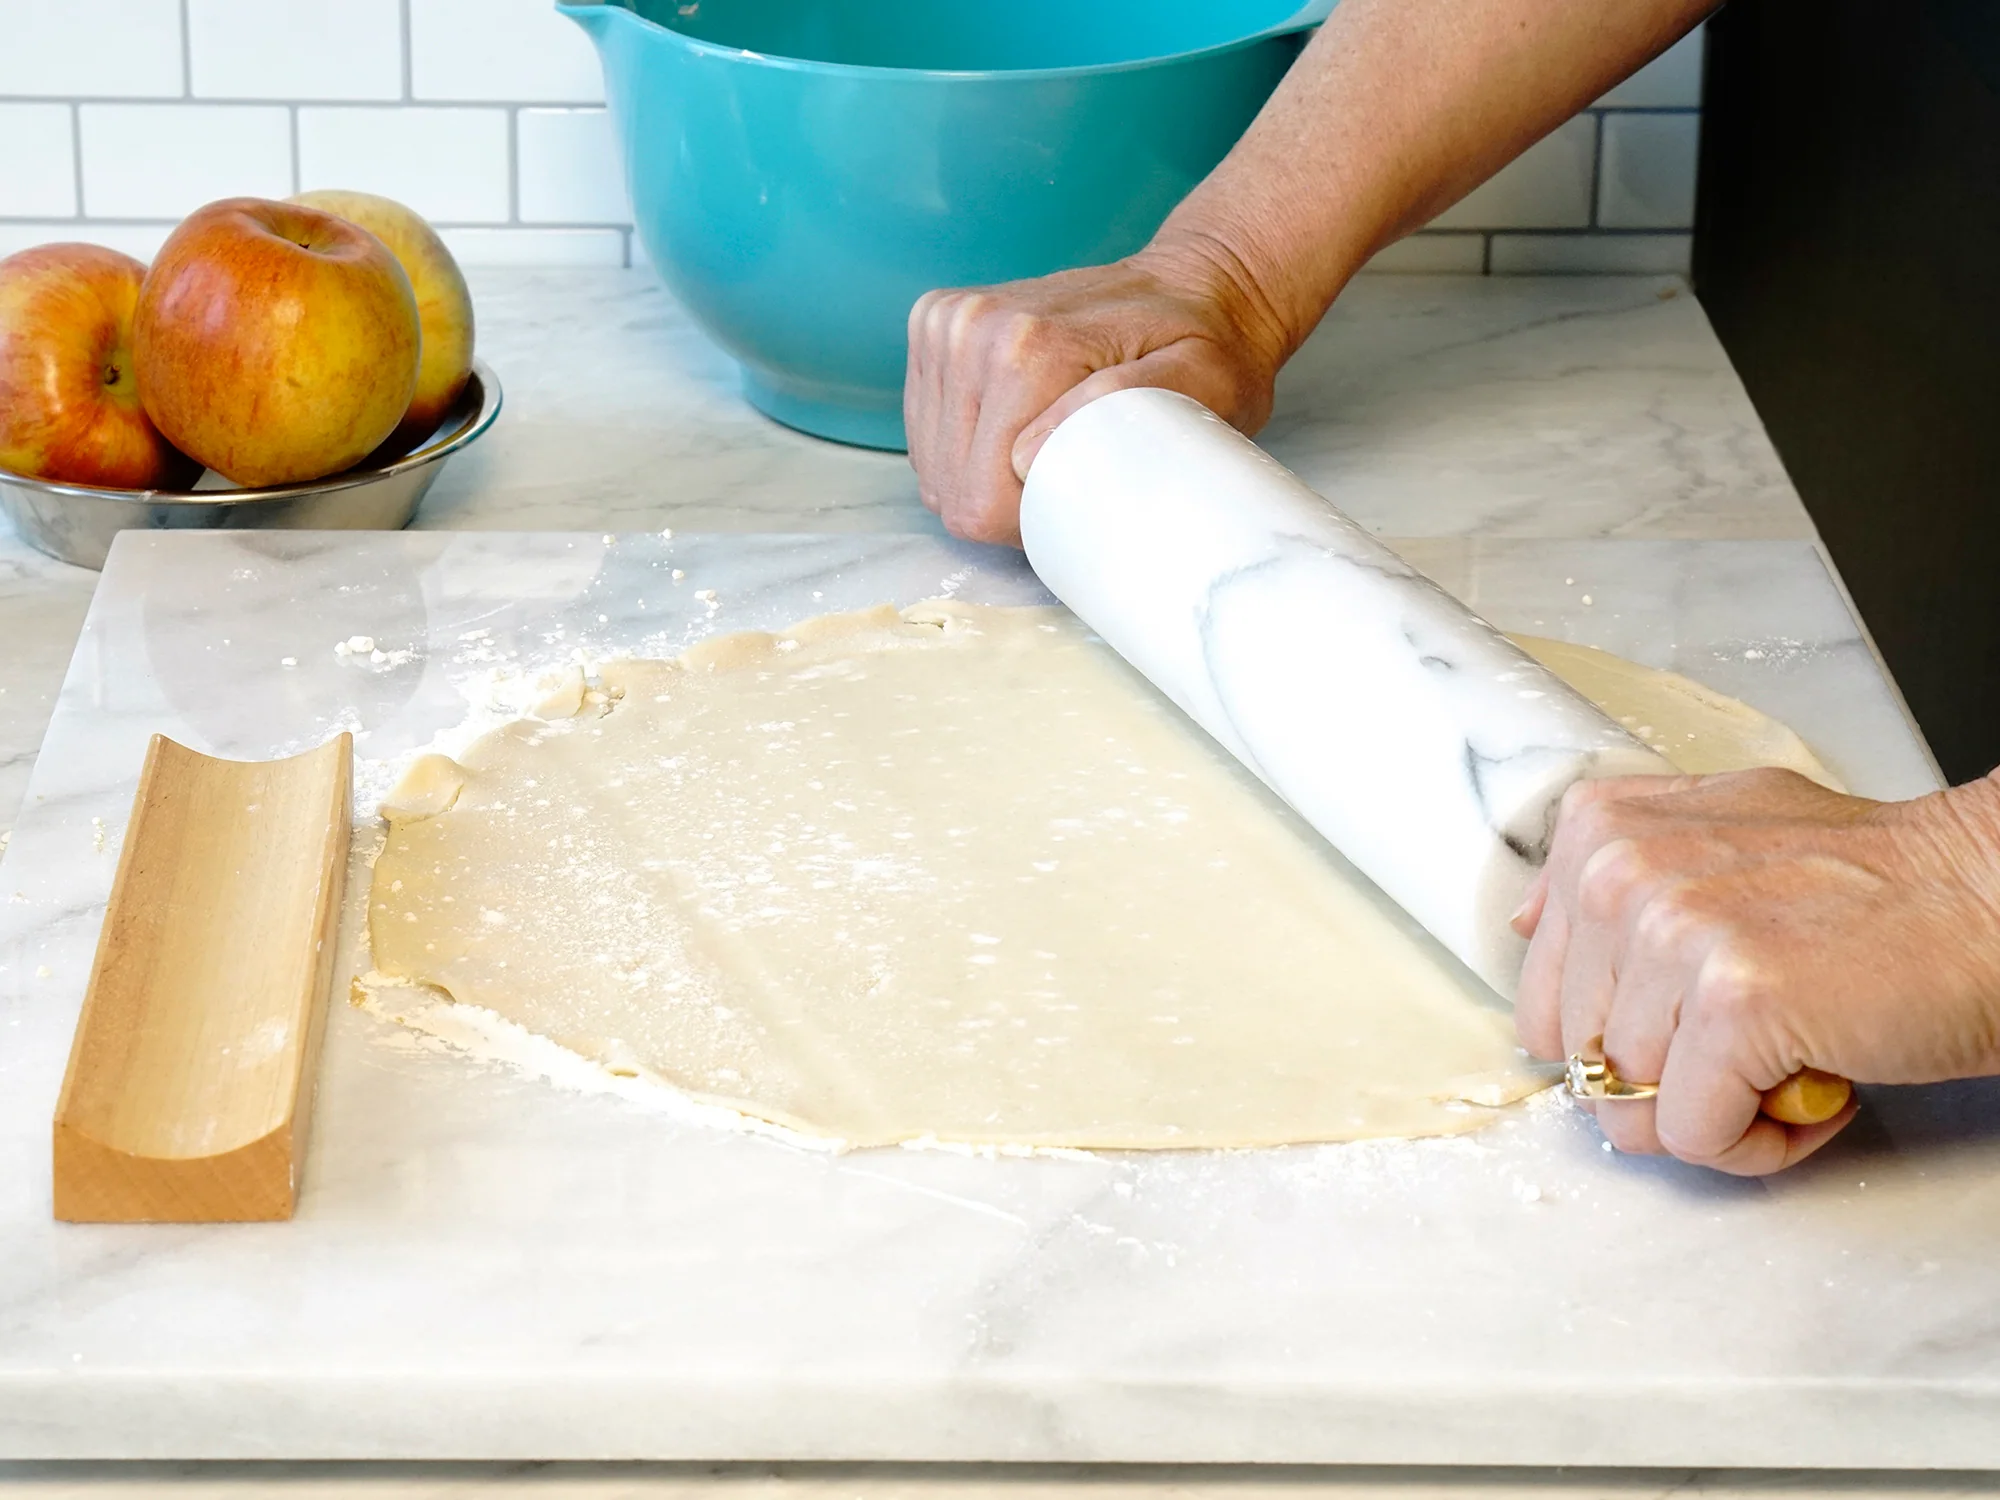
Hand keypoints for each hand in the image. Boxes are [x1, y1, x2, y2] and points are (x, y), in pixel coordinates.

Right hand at [903, 241, 1289, 545]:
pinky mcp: (936, 324)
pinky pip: (926, 431)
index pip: (981, 499)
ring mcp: (947, 322)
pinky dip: (966, 447)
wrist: (1194, 280)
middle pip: (950, 486)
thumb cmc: (1207, 346)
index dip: (1028, 524)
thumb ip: (1121, 409)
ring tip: (1045, 448)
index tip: (1081, 498)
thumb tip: (1026, 456)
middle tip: (1071, 474)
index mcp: (1027, 347)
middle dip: (1004, 504)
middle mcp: (972, 327)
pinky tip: (1015, 427)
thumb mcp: (1201, 382)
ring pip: (932, 464)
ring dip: (983, 476)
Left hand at [1511, 767, 1999, 1174]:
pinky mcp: (1733, 1004)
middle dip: (1671, 1084)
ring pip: (1634, 1109)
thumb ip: (1614, 876)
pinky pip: (1693, 1137)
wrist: (1994, 903)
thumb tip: (1526, 929)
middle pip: (1587, 1063)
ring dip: (1725, 1115)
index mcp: (1599, 836)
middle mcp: (1619, 874)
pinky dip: (1760, 1143)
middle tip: (1758, 1045)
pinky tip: (1819, 1088)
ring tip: (1798, 1058)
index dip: (1627, 1043)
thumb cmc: (1872, 886)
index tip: (1697, 1022)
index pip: (1543, 1004)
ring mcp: (1673, 935)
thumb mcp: (1716, 835)